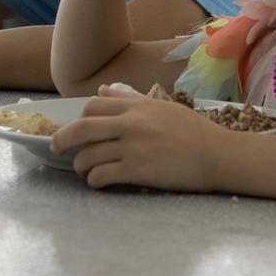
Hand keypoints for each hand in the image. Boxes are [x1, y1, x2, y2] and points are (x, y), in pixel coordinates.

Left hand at [50, 85, 225, 190]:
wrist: (219, 155)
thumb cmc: (193, 131)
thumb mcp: (162, 107)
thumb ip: (129, 99)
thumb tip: (101, 91)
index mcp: (137, 107)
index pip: (93, 107)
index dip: (77, 118)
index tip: (74, 129)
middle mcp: (131, 124)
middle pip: (82, 128)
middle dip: (62, 139)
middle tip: (56, 149)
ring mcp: (133, 147)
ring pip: (89, 155)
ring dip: (80, 166)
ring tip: (84, 171)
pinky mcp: (138, 171)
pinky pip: (102, 175)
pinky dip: (94, 181)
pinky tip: (98, 184)